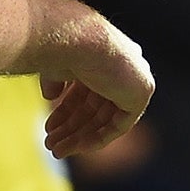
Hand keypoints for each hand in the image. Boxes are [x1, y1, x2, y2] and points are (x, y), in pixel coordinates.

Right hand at [41, 24, 153, 158]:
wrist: (75, 40)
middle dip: (71, 128)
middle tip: (50, 144)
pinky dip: (98, 138)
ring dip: (80, 137)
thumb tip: (50, 97)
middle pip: (95, 108)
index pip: (86, 92)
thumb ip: (55, 81)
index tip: (48, 127)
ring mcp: (134, 79)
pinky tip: (75, 148)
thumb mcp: (54, 67)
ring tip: (55, 150)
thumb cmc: (60, 47)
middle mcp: (122, 66)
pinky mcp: (141, 93)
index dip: (65, 111)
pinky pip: (119, 125)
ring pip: (105, 119)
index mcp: (103, 55)